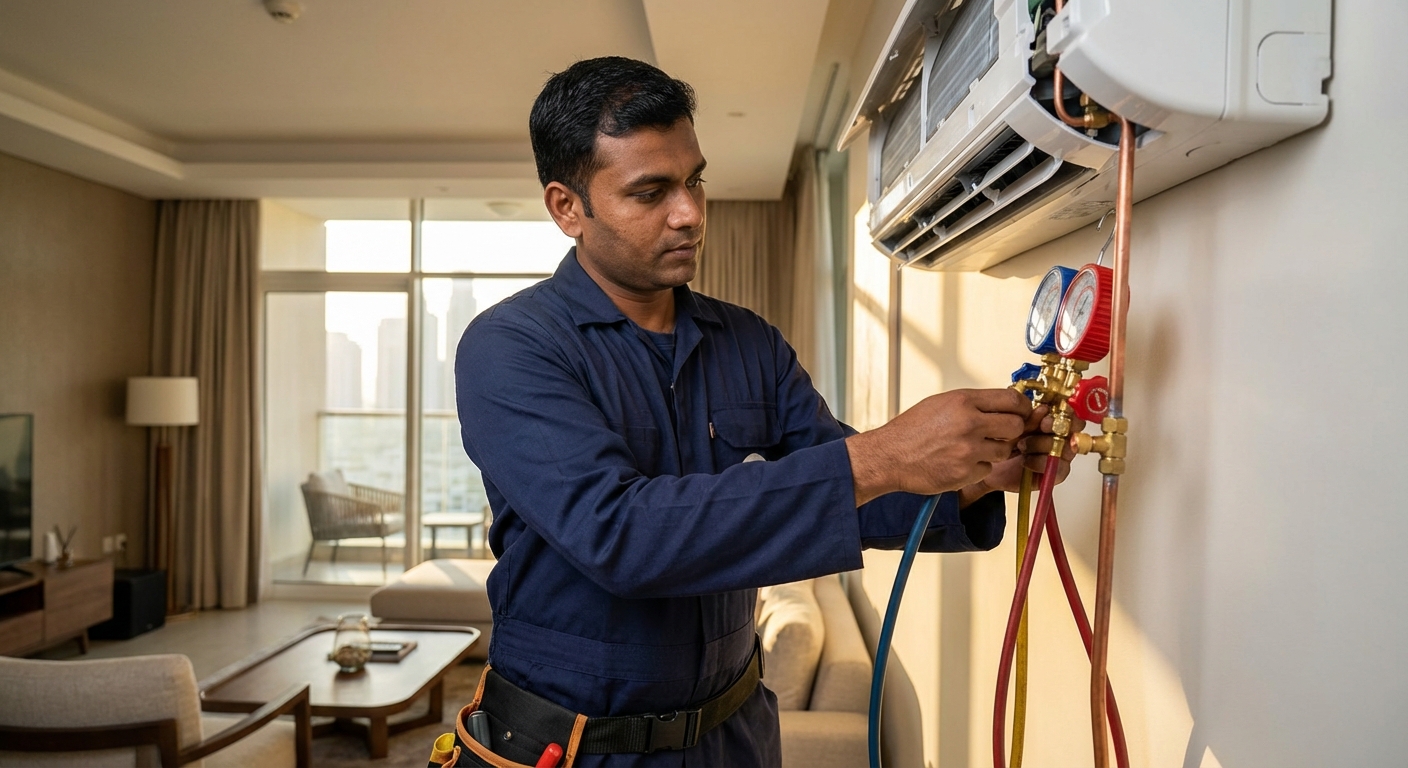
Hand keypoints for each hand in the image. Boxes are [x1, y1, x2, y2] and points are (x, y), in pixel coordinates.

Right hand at [846, 389, 1030, 505]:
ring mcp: (968, 449)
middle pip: (1015, 426)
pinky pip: (987, 469)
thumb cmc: (911, 430)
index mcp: (963, 401)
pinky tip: (959, 462)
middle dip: (1012, 431)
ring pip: (1004, 450)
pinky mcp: (966, 472)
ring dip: (994, 451)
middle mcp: (969, 423)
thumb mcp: (941, 403)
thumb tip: (1002, 404)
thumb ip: (972, 403)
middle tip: (1000, 434)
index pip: (1011, 400)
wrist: (890, 456)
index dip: (1021, 407)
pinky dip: (977, 468)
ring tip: (971, 449)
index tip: (1020, 412)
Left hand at [958, 405, 1084, 504]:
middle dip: (1057, 427)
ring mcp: (1058, 454)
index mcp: (1051, 419)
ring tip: (1023, 445)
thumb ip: (1028, 418)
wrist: (987, 464)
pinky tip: (1027, 461)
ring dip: (1044, 444)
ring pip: (1067, 448)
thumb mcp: (1010, 424)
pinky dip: (1041, 463)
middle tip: (1041, 426)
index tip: (1047, 412)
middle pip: (1073, 429)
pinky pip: (1060, 469)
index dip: (1063, 412)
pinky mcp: (1053, 473)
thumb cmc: (999, 440)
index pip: (1069, 413)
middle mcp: (1058, 436)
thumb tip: (1044, 409)